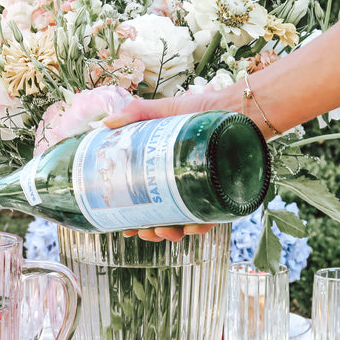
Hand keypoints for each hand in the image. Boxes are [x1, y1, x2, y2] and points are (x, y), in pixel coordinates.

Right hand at [106, 92, 230, 241]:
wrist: (234, 105)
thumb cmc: (200, 108)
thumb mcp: (162, 110)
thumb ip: (134, 113)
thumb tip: (105, 123)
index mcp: (168, 174)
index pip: (149, 204)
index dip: (135, 220)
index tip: (124, 228)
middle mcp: (187, 187)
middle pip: (166, 219)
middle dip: (152, 232)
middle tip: (142, 231)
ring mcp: (206, 192)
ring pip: (187, 224)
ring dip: (172, 234)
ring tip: (161, 230)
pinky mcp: (226, 193)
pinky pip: (213, 217)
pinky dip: (201, 226)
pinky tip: (189, 226)